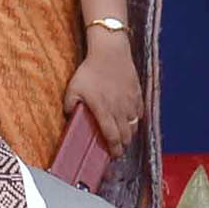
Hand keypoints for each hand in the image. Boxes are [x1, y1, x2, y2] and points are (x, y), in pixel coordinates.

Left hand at [62, 26, 142, 154]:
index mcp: (104, 111)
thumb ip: (69, 104)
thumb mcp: (73, 87)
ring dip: (130, 133)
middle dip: (123, 145)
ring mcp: (130, 102)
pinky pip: (140, 112)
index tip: (113, 155)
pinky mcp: (137, 94)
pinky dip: (136, 119)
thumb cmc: (90, 69)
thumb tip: (68, 116)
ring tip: (124, 135)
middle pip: (126, 135)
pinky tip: (131, 118)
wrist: (110, 51)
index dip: (114, 149)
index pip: (112, 137)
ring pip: (135, 125)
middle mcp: (119, 110)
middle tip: (118, 149)